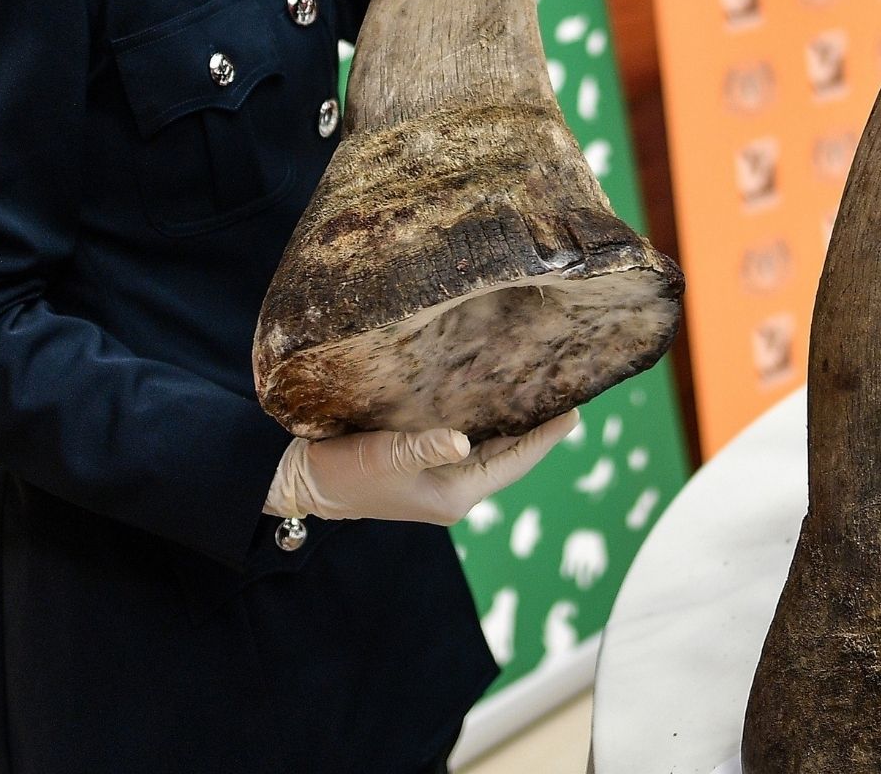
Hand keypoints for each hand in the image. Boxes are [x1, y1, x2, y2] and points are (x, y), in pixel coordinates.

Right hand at [263, 411, 577, 525]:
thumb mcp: (386, 457)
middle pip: (512, 454)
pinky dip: (488, 418)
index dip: (547, 436)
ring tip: (542, 386)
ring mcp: (443, 475)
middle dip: (538, 425)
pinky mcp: (428, 461)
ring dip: (515, 420)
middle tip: (568, 388)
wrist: (303, 479)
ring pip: (494, 446)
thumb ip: (426, 447)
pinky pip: (472, 438)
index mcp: (457, 494)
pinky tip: (496, 393)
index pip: (516, 462)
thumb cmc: (345, 472)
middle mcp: (457, 487)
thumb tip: (464, 442)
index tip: (577, 410)